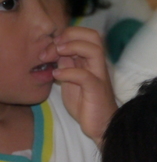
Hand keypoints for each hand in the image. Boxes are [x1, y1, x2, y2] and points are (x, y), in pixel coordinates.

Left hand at [47, 26, 117, 146]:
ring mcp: (99, 76)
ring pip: (94, 49)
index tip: (50, 47)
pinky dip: (67, 72)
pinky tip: (57, 76)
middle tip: (54, 47)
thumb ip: (66, 65)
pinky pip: (85, 75)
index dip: (66, 34)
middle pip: (93, 35)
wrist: (100, 126)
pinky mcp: (97, 90)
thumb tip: (55, 51)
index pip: (85, 35)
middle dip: (70, 35)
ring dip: (72, 47)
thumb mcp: (70, 80)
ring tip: (56, 55)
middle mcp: (98, 65)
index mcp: (91, 61)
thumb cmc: (86, 104)